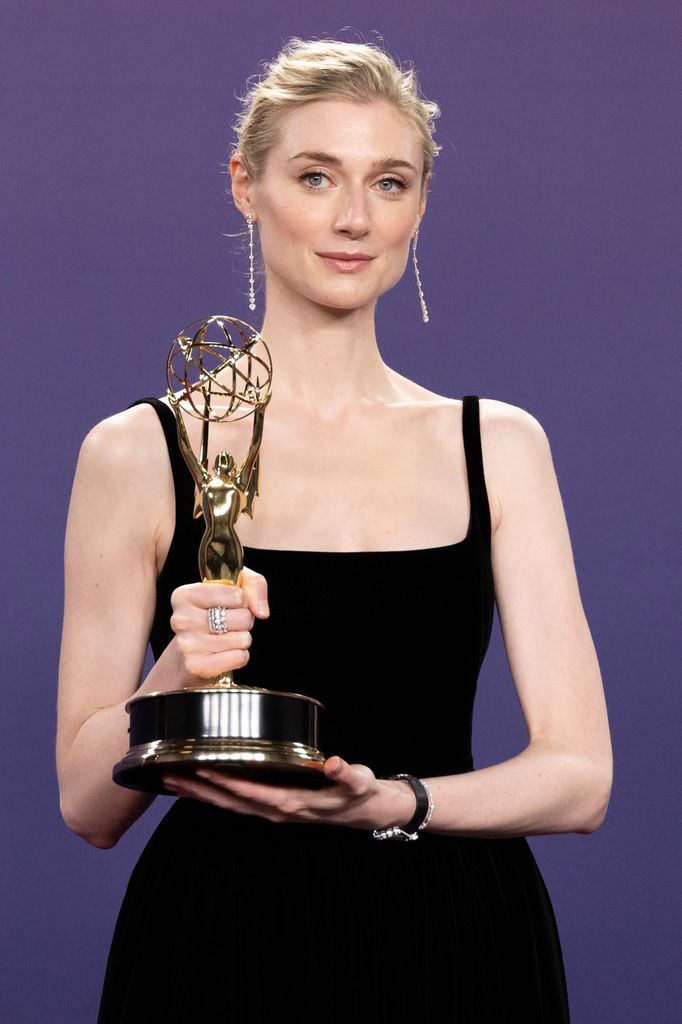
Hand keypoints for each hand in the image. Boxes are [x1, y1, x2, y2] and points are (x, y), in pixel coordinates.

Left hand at [162, 756, 416, 831]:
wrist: (368, 810)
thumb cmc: (362, 792)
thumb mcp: (360, 781)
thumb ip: (348, 774)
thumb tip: (335, 764)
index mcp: (292, 802)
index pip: (251, 792)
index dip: (225, 782)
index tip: (200, 770)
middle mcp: (277, 810)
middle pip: (230, 802)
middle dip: (199, 790)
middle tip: (168, 775)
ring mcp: (273, 810)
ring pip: (229, 805)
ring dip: (200, 795)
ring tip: (172, 781)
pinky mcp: (273, 805)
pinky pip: (238, 802)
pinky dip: (216, 795)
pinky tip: (199, 786)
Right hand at [169, 566, 268, 679]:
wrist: (192, 648)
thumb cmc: (215, 612)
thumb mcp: (235, 585)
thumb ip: (255, 585)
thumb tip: (261, 612)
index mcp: (184, 595)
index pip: (237, 595)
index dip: (242, 601)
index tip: (229, 604)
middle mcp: (181, 619)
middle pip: (242, 618)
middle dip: (244, 620)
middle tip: (230, 623)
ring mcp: (187, 644)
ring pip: (243, 639)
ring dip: (242, 638)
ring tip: (226, 637)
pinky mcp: (196, 666)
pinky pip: (239, 658)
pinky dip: (240, 656)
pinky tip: (227, 652)